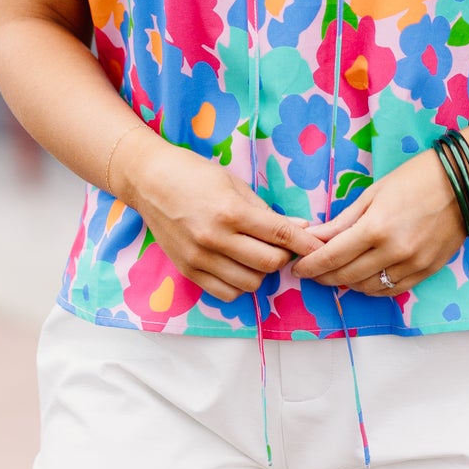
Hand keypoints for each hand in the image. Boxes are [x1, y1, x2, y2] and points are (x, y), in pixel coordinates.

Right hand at [114, 130, 320, 303]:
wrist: (149, 181)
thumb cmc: (194, 175)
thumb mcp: (235, 185)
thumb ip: (267, 212)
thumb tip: (301, 229)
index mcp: (230, 212)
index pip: (280, 235)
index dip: (305, 244)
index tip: (318, 248)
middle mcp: (215, 238)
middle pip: (270, 264)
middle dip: (283, 256)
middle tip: (279, 245)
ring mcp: (200, 258)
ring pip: (251, 283)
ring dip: (261, 272)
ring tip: (255, 254)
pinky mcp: (188, 271)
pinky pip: (226, 293)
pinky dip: (239, 284)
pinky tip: (238, 267)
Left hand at [290, 150, 464, 296]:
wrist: (465, 182)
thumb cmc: (416, 178)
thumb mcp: (373, 193)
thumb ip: (344, 221)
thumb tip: (316, 237)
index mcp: (376, 227)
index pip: (332, 256)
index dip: (310, 265)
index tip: (297, 267)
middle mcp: (394, 251)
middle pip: (347, 275)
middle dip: (323, 275)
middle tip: (311, 270)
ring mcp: (413, 264)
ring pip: (369, 287)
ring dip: (347, 283)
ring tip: (336, 272)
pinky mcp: (427, 271)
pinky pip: (393, 289)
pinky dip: (373, 287)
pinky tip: (363, 278)